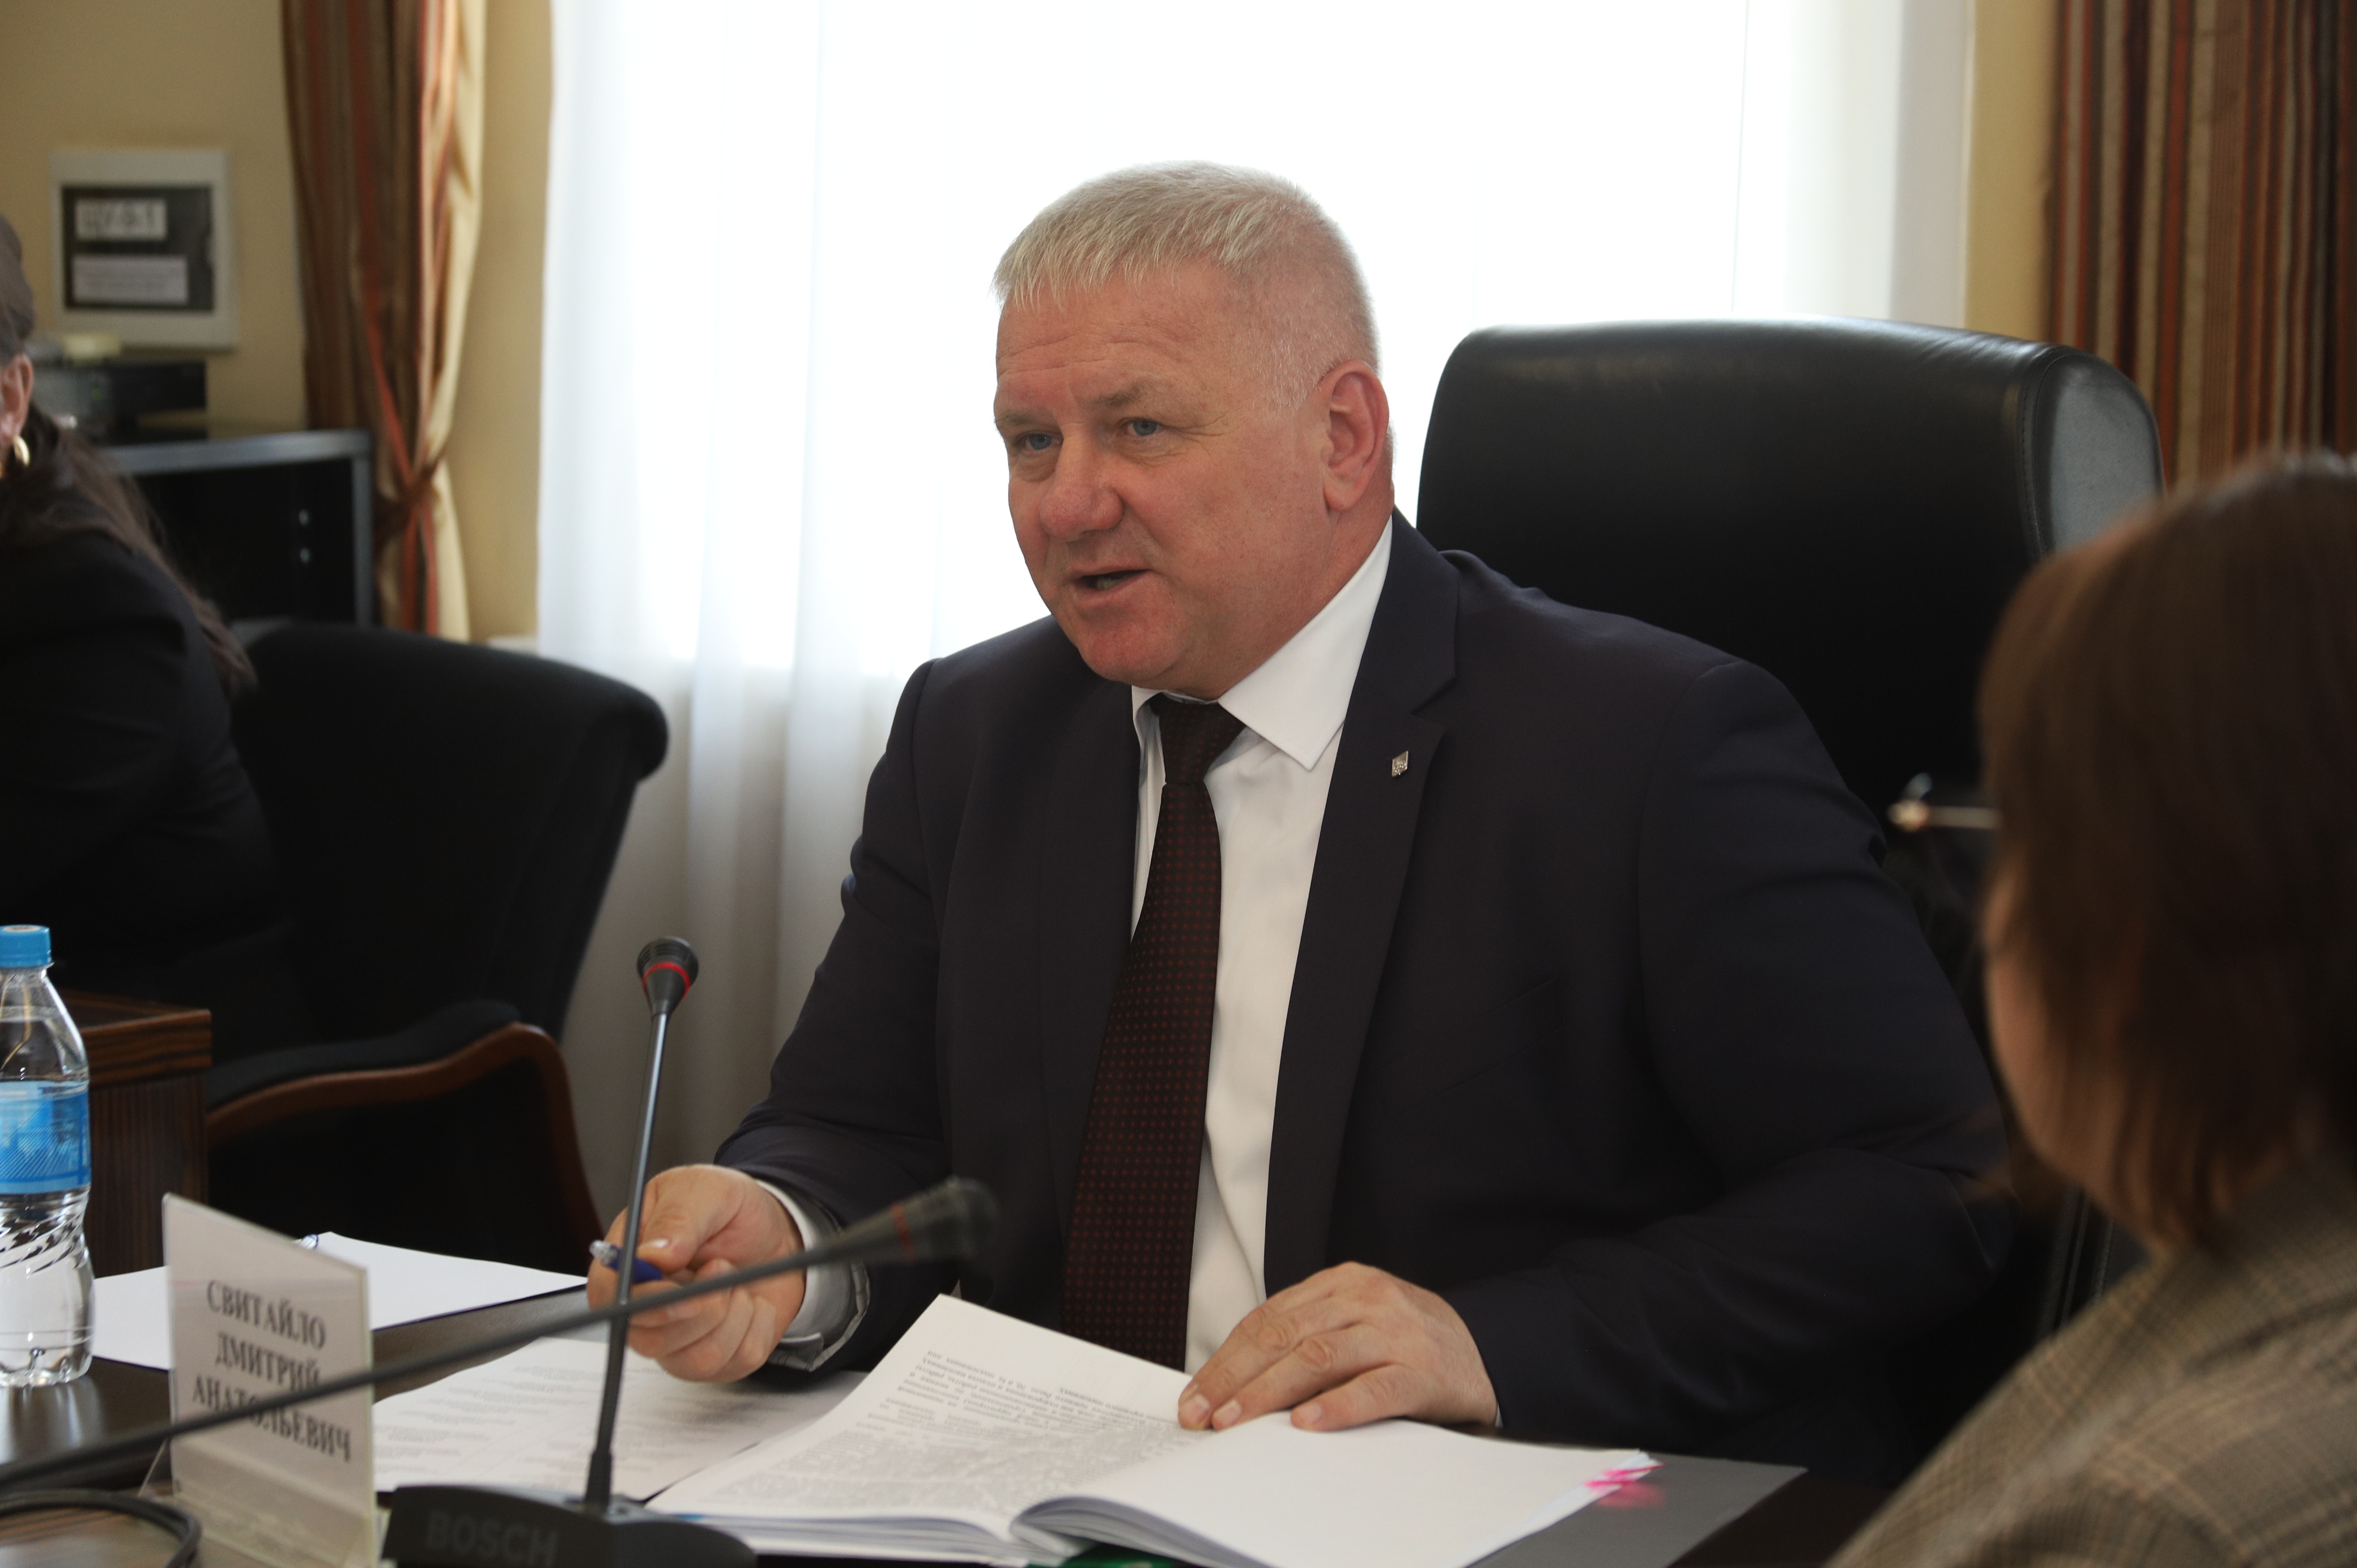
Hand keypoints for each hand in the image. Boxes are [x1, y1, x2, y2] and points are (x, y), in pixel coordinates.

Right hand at [585, 1164, 805, 1381]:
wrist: (775, 1230)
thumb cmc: (728, 1209)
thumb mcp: (706, 1190)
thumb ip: (678, 1218)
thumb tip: (651, 1256)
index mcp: (628, 1265)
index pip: (608, 1298)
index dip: (642, 1300)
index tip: (678, 1288)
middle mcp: (646, 1311)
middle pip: (651, 1341)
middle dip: (700, 1308)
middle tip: (723, 1267)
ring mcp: (679, 1341)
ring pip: (697, 1359)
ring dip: (733, 1314)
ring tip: (735, 1277)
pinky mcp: (716, 1358)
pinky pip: (738, 1360)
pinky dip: (757, 1325)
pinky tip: (752, 1300)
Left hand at [1177, 1262, 1496, 1432]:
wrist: (1487, 1351)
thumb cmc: (1408, 1344)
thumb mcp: (1355, 1324)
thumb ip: (1307, 1339)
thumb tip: (1234, 1383)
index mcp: (1341, 1283)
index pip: (1268, 1318)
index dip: (1225, 1358)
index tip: (1196, 1395)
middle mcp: (1365, 1299)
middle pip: (1284, 1334)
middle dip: (1234, 1377)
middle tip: (1203, 1414)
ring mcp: (1395, 1332)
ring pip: (1319, 1357)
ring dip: (1269, 1392)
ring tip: (1236, 1421)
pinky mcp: (1422, 1370)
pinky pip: (1373, 1389)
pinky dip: (1337, 1407)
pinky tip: (1308, 1424)